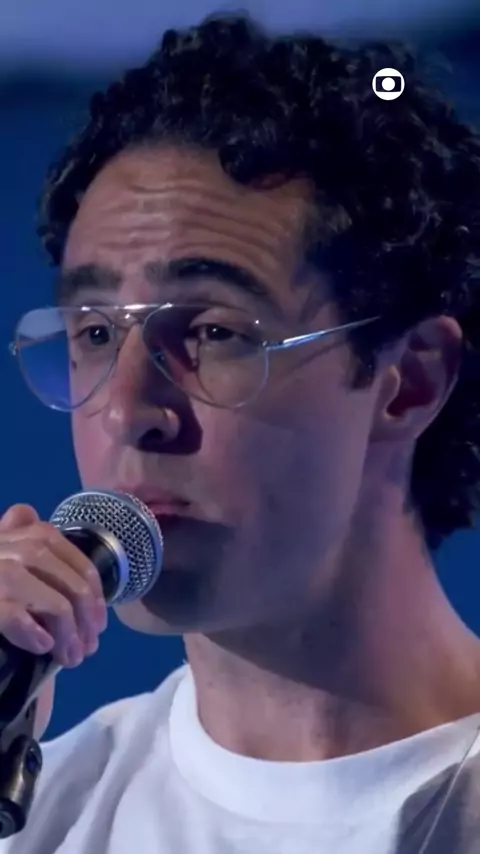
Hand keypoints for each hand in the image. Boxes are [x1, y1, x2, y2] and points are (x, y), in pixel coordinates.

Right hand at [0, 504, 107, 738]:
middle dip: (86, 625)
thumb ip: (29, 538)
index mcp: (34, 533)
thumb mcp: (8, 547)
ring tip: (69, 658)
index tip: (97, 627)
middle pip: (75, 589)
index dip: (96, 601)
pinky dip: (35, 635)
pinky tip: (42, 646)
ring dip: (67, 638)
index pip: (83, 568)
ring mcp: (1, 570)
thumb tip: (43, 526)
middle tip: (87, 650)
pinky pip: (18, 618)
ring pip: (56, 607)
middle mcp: (19, 546)